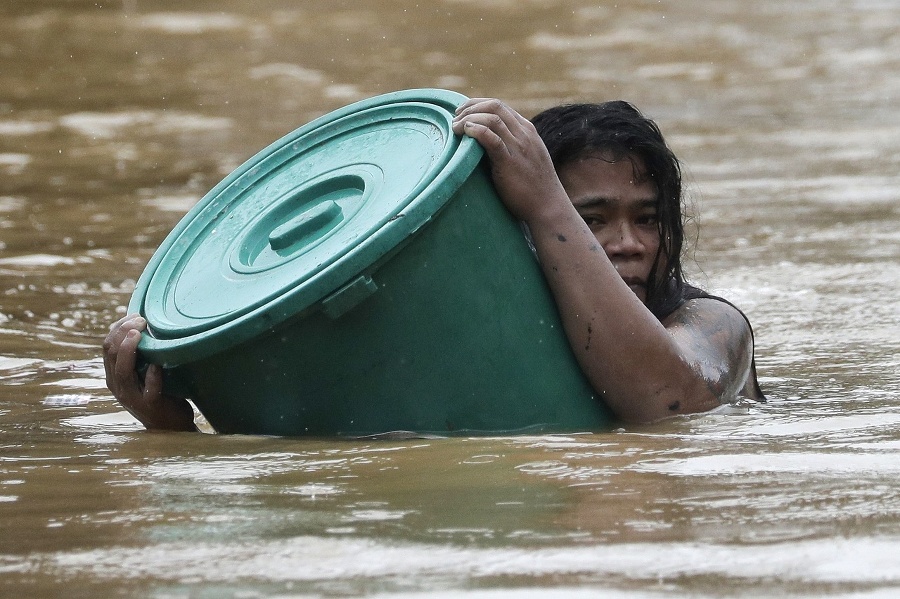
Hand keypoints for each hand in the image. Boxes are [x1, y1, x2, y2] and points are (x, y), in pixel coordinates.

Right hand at [103, 313, 196, 431]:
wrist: (170, 425)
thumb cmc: (160, 392)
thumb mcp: (144, 370)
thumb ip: (141, 353)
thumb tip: (146, 323)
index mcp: (115, 374)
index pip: (107, 346)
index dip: (118, 327)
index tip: (136, 315)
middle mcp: (118, 385)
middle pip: (111, 354)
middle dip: (123, 332)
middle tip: (141, 320)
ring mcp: (132, 396)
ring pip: (123, 371)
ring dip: (129, 350)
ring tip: (139, 334)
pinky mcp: (150, 406)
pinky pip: (148, 390)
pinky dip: (152, 376)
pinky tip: (156, 365)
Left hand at [452, 98, 568, 222]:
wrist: (548, 206)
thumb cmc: (535, 187)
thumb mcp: (527, 158)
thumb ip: (512, 146)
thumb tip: (486, 144)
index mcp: (527, 131)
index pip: (500, 106)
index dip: (477, 105)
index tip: (462, 113)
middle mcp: (524, 134)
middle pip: (494, 106)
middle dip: (470, 108)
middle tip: (455, 118)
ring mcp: (518, 147)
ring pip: (492, 118)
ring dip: (469, 118)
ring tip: (455, 128)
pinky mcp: (510, 162)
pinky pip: (492, 138)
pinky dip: (476, 130)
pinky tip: (465, 133)